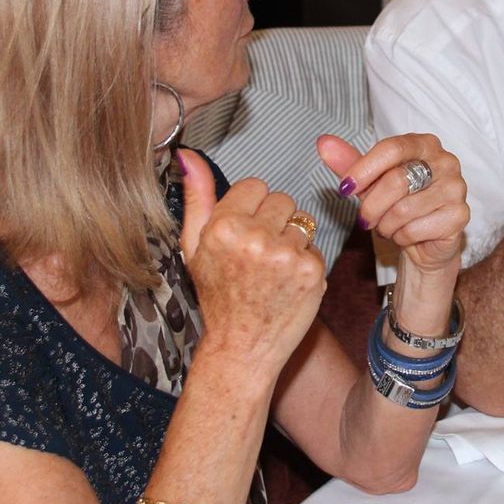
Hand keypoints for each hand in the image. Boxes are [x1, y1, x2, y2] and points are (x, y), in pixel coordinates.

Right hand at [176, 149, 325, 374]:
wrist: (241, 347)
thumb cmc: (218, 296)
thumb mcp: (195, 246)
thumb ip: (197, 197)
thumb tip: (188, 156)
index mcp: (223, 227)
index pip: (255, 186)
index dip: (251, 209)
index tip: (244, 232)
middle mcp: (255, 238)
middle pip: (282, 199)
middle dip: (273, 221)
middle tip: (259, 254)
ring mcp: (286, 254)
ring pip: (302, 221)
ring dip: (292, 239)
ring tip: (273, 268)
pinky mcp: (312, 270)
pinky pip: (316, 246)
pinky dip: (305, 261)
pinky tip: (288, 281)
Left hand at [317, 133, 468, 276]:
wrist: (424, 240)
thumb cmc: (396, 203)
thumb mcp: (370, 182)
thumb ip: (349, 162)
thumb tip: (323, 142)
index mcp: (424, 144)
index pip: (392, 148)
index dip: (364, 169)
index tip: (344, 188)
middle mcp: (446, 162)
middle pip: (397, 181)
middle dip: (372, 206)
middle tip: (365, 219)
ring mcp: (456, 188)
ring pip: (404, 209)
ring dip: (386, 224)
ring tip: (388, 225)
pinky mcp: (461, 216)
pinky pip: (417, 228)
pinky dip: (402, 237)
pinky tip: (405, 235)